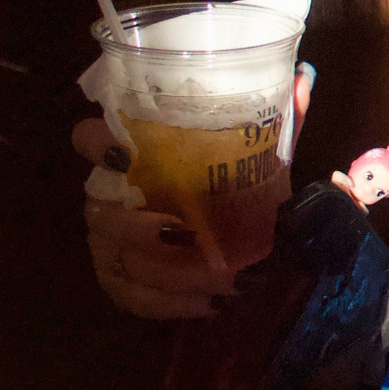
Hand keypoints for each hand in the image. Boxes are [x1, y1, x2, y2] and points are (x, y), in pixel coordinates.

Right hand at [74, 66, 311, 319]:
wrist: (249, 232)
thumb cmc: (240, 177)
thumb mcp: (262, 148)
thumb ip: (276, 118)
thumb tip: (299, 83)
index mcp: (134, 150)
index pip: (88, 138)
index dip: (96, 145)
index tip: (126, 155)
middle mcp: (108, 191)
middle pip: (98, 210)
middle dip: (141, 228)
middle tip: (190, 234)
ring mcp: (108, 238)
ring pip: (116, 258)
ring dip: (169, 273)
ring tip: (222, 280)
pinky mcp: (119, 276)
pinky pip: (128, 295)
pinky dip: (166, 304)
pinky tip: (206, 305)